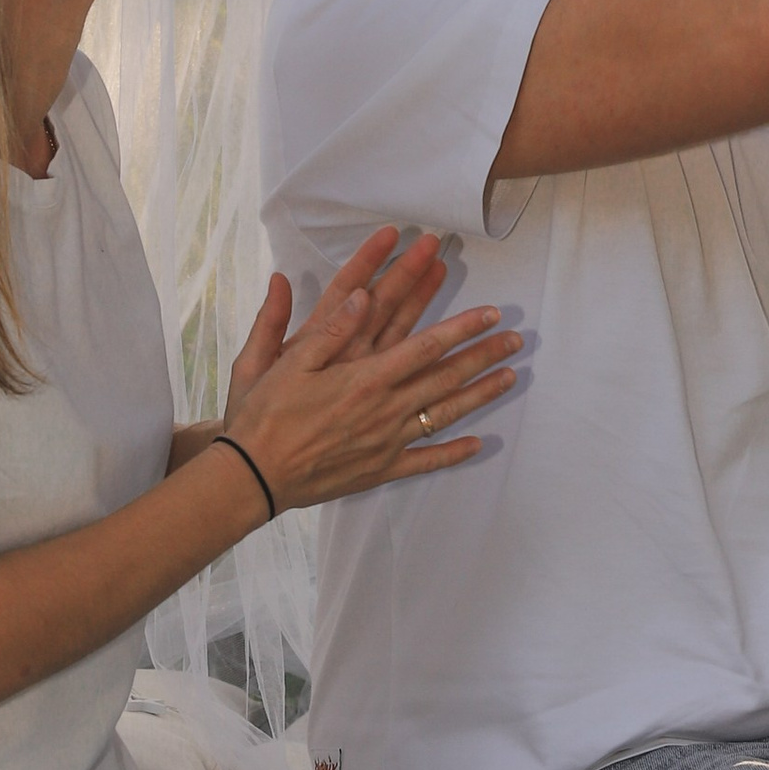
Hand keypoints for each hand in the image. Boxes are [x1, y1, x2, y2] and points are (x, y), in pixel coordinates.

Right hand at [219, 225, 518, 512]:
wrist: (253, 476)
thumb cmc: (263, 415)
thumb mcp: (285, 362)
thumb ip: (327, 328)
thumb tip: (359, 293)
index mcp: (363, 377)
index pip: (425, 346)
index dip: (461, 327)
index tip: (491, 313)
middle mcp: (383, 409)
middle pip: (445, 377)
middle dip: (483, 355)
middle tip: (515, 339)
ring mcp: (386, 442)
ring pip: (444, 414)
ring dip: (480, 395)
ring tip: (510, 377)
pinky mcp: (379, 469)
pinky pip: (425, 462)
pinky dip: (453, 454)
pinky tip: (478, 445)